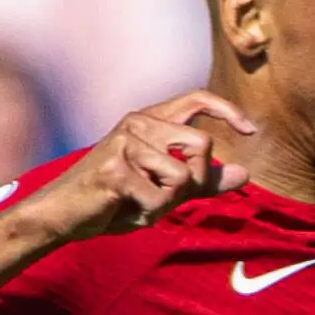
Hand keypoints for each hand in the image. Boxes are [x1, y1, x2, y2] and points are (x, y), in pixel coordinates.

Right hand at [44, 91, 259, 237]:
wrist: (64, 215)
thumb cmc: (116, 200)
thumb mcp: (166, 190)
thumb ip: (204, 181)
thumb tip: (245, 174)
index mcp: (150, 121)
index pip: (196, 99)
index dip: (227, 111)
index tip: (250, 131)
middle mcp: (138, 123)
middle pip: (203, 147)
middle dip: (195, 182)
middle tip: (163, 197)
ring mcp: (125, 142)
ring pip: (183, 176)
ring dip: (167, 203)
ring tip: (138, 203)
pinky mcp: (115, 167)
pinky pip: (159, 199)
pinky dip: (148, 215)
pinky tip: (124, 209)